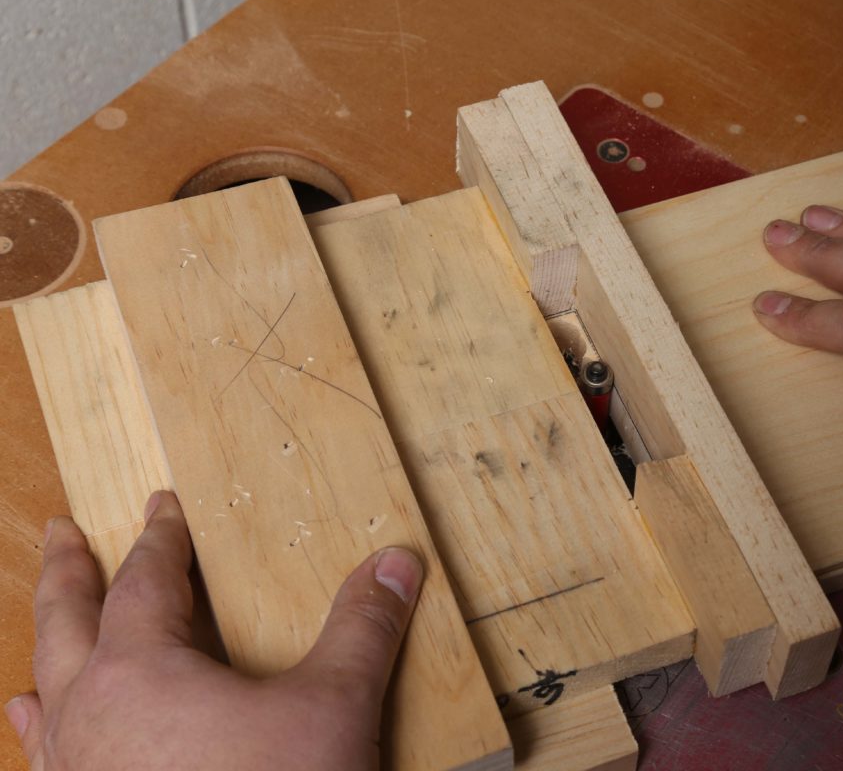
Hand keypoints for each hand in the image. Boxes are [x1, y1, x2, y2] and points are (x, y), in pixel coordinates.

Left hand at [5, 491, 422, 769]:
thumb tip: (396, 562)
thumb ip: (363, 629)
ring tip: (43, 628)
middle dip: (67, 571)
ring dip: (47, 646)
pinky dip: (41, 729)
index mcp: (141, 671)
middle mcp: (89, 714)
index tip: (162, 507)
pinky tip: (35, 728)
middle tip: (61, 531)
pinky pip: (45, 756)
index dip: (161, 538)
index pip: (147, 581)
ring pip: (46, 688)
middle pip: (67, 621)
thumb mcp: (332, 709)